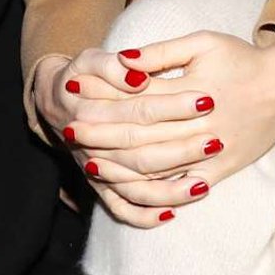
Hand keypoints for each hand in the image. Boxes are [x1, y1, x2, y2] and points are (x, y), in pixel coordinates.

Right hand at [33, 49, 216, 226]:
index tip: (206, 100)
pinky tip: (172, 213)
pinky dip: (144, 215)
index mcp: (90, 111)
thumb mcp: (90, 60)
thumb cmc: (83, 75)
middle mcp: (91, 145)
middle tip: (216, 142)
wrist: (58, 100)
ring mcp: (97, 169)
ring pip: (135, 187)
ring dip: (169, 189)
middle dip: (181, 150)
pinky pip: (122, 208)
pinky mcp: (101, 185)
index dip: (173, 106)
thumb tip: (138, 77)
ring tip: (204, 185)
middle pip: (141, 153)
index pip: (138, 110)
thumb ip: (112, 66)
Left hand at [67, 32, 274, 204]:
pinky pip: (185, 188)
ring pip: (158, 168)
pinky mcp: (223, 171)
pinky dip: (159, 193)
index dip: (104, 101)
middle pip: (142, 136)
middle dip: (102, 137)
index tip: (74, 100)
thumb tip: (123, 59)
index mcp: (192, 91)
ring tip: (89, 164)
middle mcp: (200, 126)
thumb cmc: (242, 58)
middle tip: (69, 133)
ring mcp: (212, 153)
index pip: (137, 100)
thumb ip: (162, 52)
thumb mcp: (203, 43)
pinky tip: (131, 192)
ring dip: (121, 169)